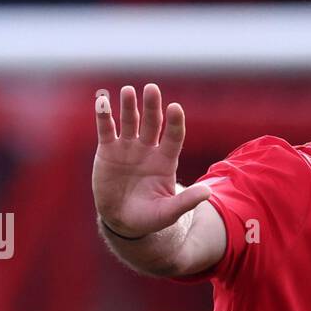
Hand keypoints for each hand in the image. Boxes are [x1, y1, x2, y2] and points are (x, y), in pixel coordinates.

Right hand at [93, 83, 212, 237]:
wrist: (122, 221)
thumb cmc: (150, 217)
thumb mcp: (169, 212)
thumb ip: (186, 201)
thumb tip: (208, 192)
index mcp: (166, 161)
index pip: (174, 137)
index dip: (175, 123)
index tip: (175, 108)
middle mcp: (148, 149)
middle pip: (152, 123)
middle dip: (152, 106)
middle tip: (152, 89)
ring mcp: (128, 147)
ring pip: (130, 121)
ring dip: (129, 106)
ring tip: (129, 90)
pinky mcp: (108, 150)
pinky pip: (106, 129)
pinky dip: (104, 115)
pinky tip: (102, 101)